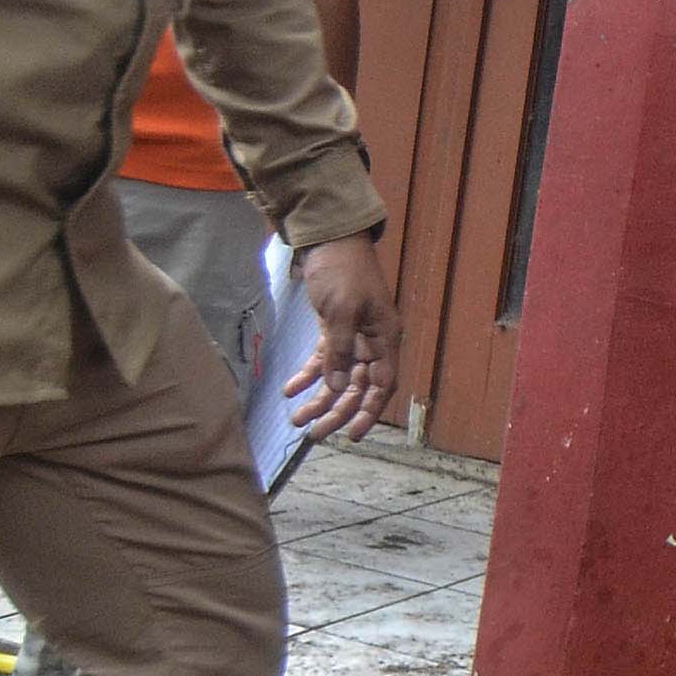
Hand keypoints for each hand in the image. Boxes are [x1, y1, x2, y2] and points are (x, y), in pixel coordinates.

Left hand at [286, 235, 402, 441]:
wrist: (330, 240)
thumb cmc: (342, 271)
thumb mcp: (342, 309)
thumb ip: (339, 350)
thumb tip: (334, 388)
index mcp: (385, 338)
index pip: (383, 385)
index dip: (369, 412)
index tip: (353, 435)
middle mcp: (373, 342)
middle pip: (358, 388)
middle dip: (337, 412)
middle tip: (313, 434)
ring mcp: (354, 337)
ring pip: (339, 378)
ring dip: (320, 399)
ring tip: (296, 418)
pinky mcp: (334, 330)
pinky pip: (323, 360)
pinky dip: (308, 376)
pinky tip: (290, 389)